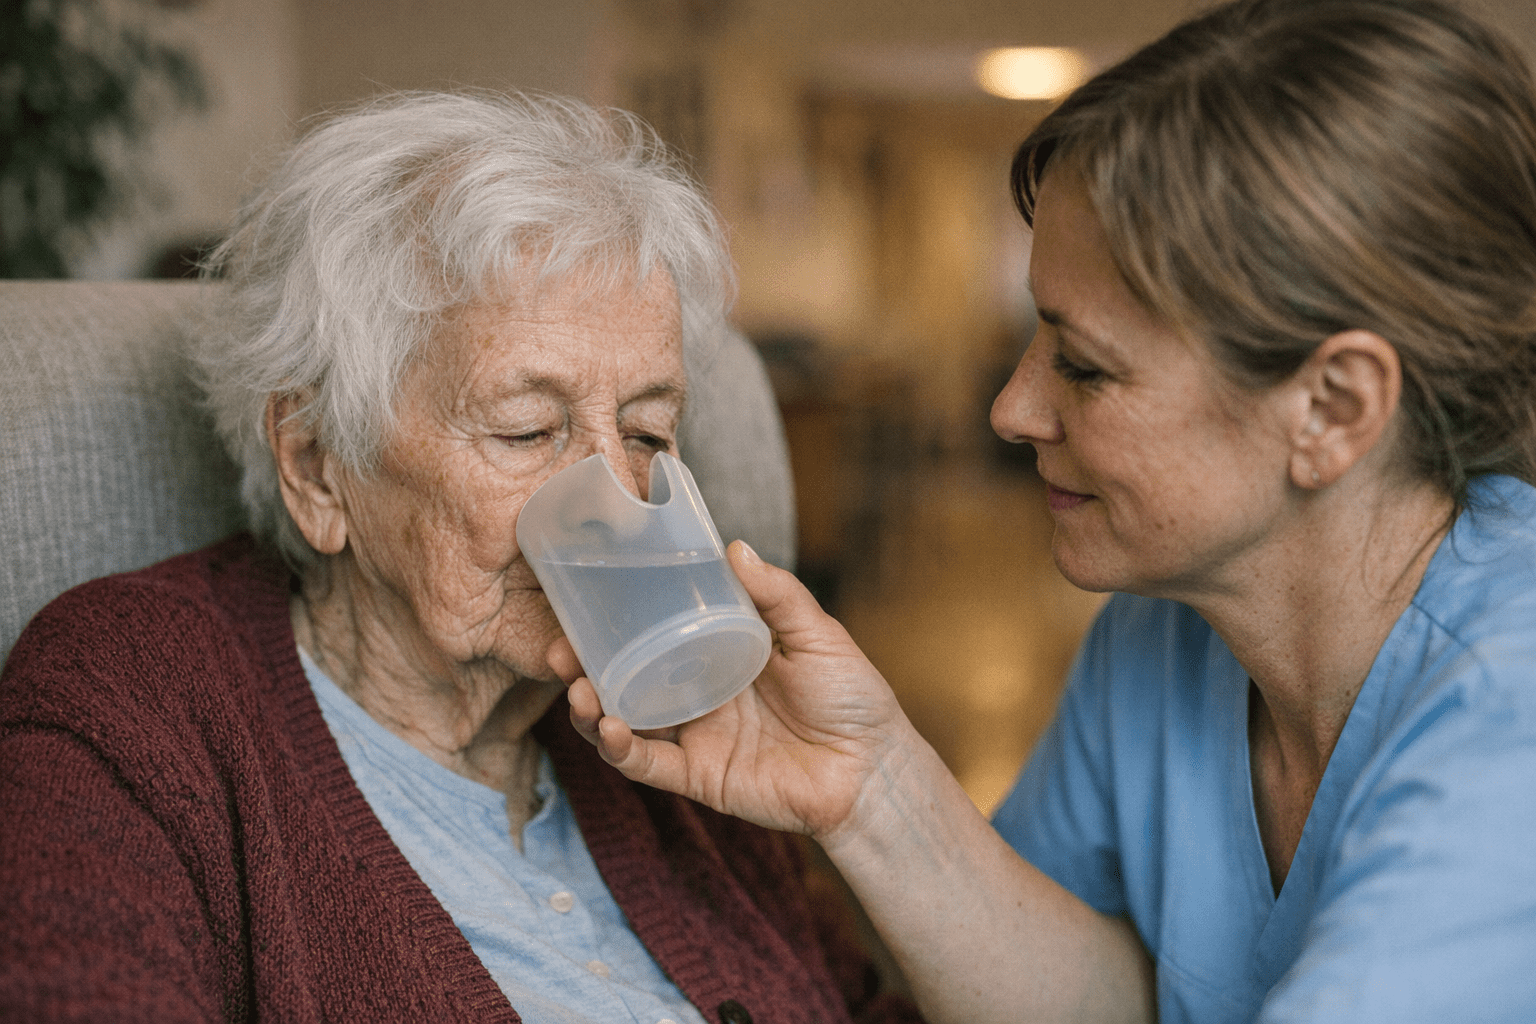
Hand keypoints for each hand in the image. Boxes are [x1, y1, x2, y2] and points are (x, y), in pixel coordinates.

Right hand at [549, 540, 914, 839]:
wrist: (874, 770)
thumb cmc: (854, 699)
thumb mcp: (817, 634)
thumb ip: (778, 595)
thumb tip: (734, 547)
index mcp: (718, 654)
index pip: (654, 633)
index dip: (615, 623)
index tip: (581, 601)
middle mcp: (697, 694)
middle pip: (624, 679)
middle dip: (582, 668)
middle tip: (557, 652)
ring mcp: (695, 737)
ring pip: (624, 723)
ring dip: (590, 708)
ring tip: (577, 689)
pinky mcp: (699, 777)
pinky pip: (648, 764)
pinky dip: (621, 749)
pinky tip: (608, 728)